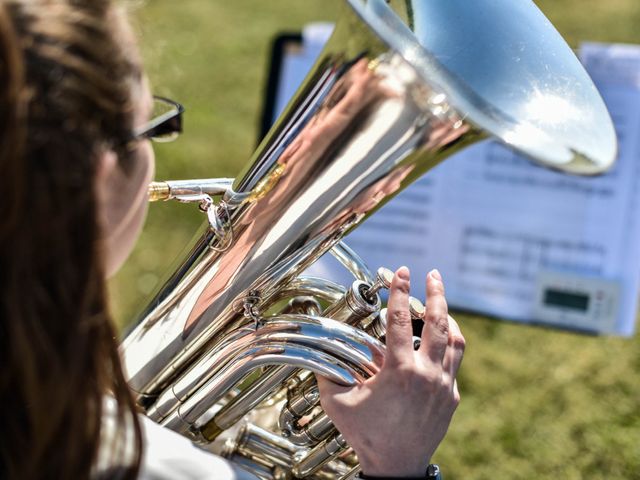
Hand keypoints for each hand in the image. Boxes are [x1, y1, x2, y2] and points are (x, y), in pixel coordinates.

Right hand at [316, 267, 464, 476]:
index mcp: (400, 371)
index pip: (399, 320)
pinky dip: (447, 345)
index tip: (401, 271)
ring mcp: (444, 386)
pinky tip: (437, 341)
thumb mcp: (338, 402)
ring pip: (454, 341)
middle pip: (438, 322)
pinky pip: (454, 363)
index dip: (399, 291)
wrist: (397, 467)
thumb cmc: (366, 434)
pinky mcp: (451, 397)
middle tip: (432, 274)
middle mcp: (428, 374)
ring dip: (448, 317)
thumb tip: (319, 349)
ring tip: (440, 303)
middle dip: (436, 293)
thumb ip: (327, 373)